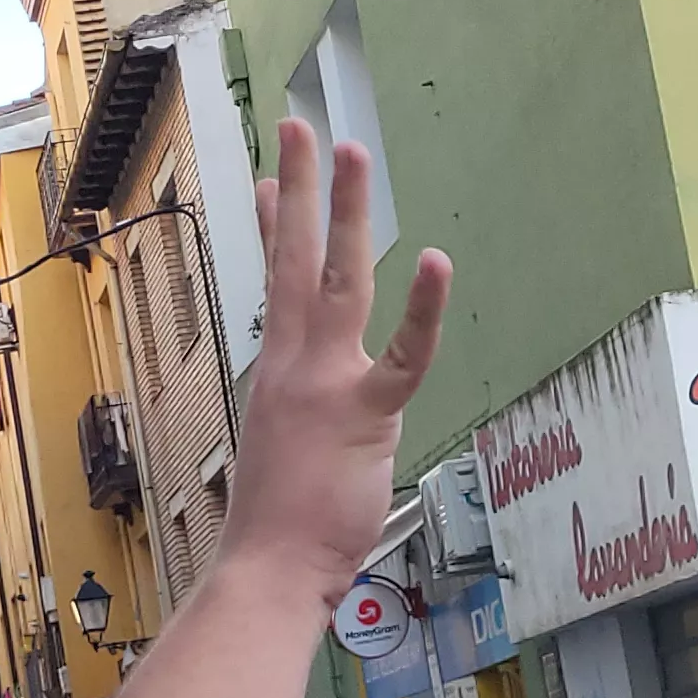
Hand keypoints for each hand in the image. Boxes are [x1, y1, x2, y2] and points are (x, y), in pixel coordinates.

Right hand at [222, 120, 449, 600]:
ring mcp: (326, 382)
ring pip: (338, 280)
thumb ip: (302, 405)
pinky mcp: (365, 414)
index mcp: (279, 370)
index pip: (274, 281)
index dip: (269, 225)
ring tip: (350, 152)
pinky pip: (400, 356)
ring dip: (345, 213)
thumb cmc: (282, 522)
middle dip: (299, 190)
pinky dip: (421, 310)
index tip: (263, 178)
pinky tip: (434, 262)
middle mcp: (295, 363)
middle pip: (293, 258)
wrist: (270, 568)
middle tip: (302, 129)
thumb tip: (308, 396)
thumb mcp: (284, 442)